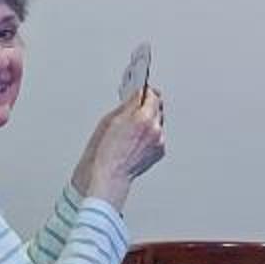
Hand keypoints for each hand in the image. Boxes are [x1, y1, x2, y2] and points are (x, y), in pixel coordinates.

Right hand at [75, 88, 166, 208]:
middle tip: (138, 104)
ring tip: (134, 125)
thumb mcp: (111, 119)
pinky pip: (157, 136)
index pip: (151, 95)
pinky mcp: (159, 151)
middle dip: (148, 104)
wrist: (109, 174)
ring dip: (150, 120)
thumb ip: (128, 105)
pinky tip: (137, 138)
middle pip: (158, 108)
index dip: (146, 91)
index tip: (142, 89)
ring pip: (158, 122)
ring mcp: (159, 141)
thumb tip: (135, 97)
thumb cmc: (104, 151)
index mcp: (143, 118)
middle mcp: (155, 129)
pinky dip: (150, 134)